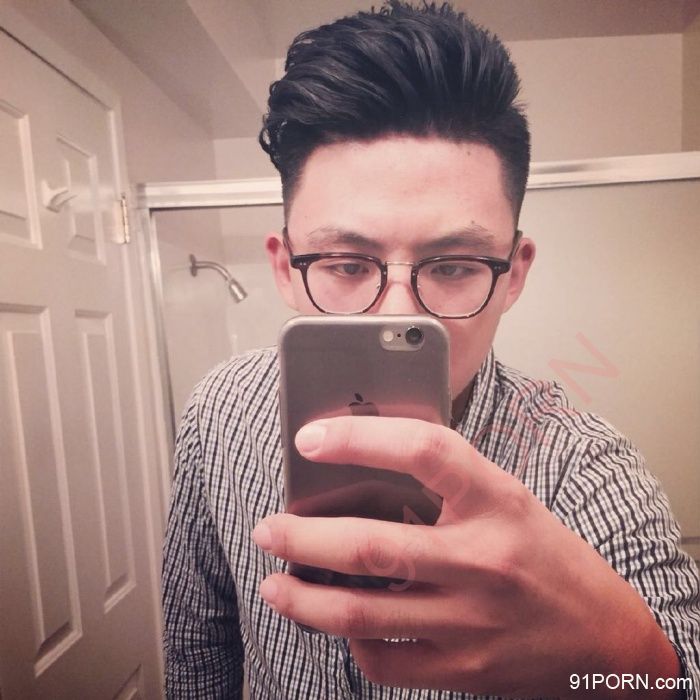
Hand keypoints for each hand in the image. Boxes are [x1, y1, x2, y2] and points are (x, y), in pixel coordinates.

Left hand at [252, 416, 679, 696]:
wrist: (603, 636)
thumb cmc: (544, 554)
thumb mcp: (505, 498)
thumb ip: (444, 482)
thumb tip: (361, 465)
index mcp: (496, 501)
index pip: (423, 451)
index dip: (361, 437)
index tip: (311, 438)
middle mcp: (482, 560)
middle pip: (371, 547)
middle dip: (302, 538)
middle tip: (268, 528)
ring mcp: (470, 622)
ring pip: (362, 613)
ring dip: (303, 599)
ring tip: (274, 582)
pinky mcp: (462, 670)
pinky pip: (383, 659)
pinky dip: (349, 639)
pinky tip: (337, 622)